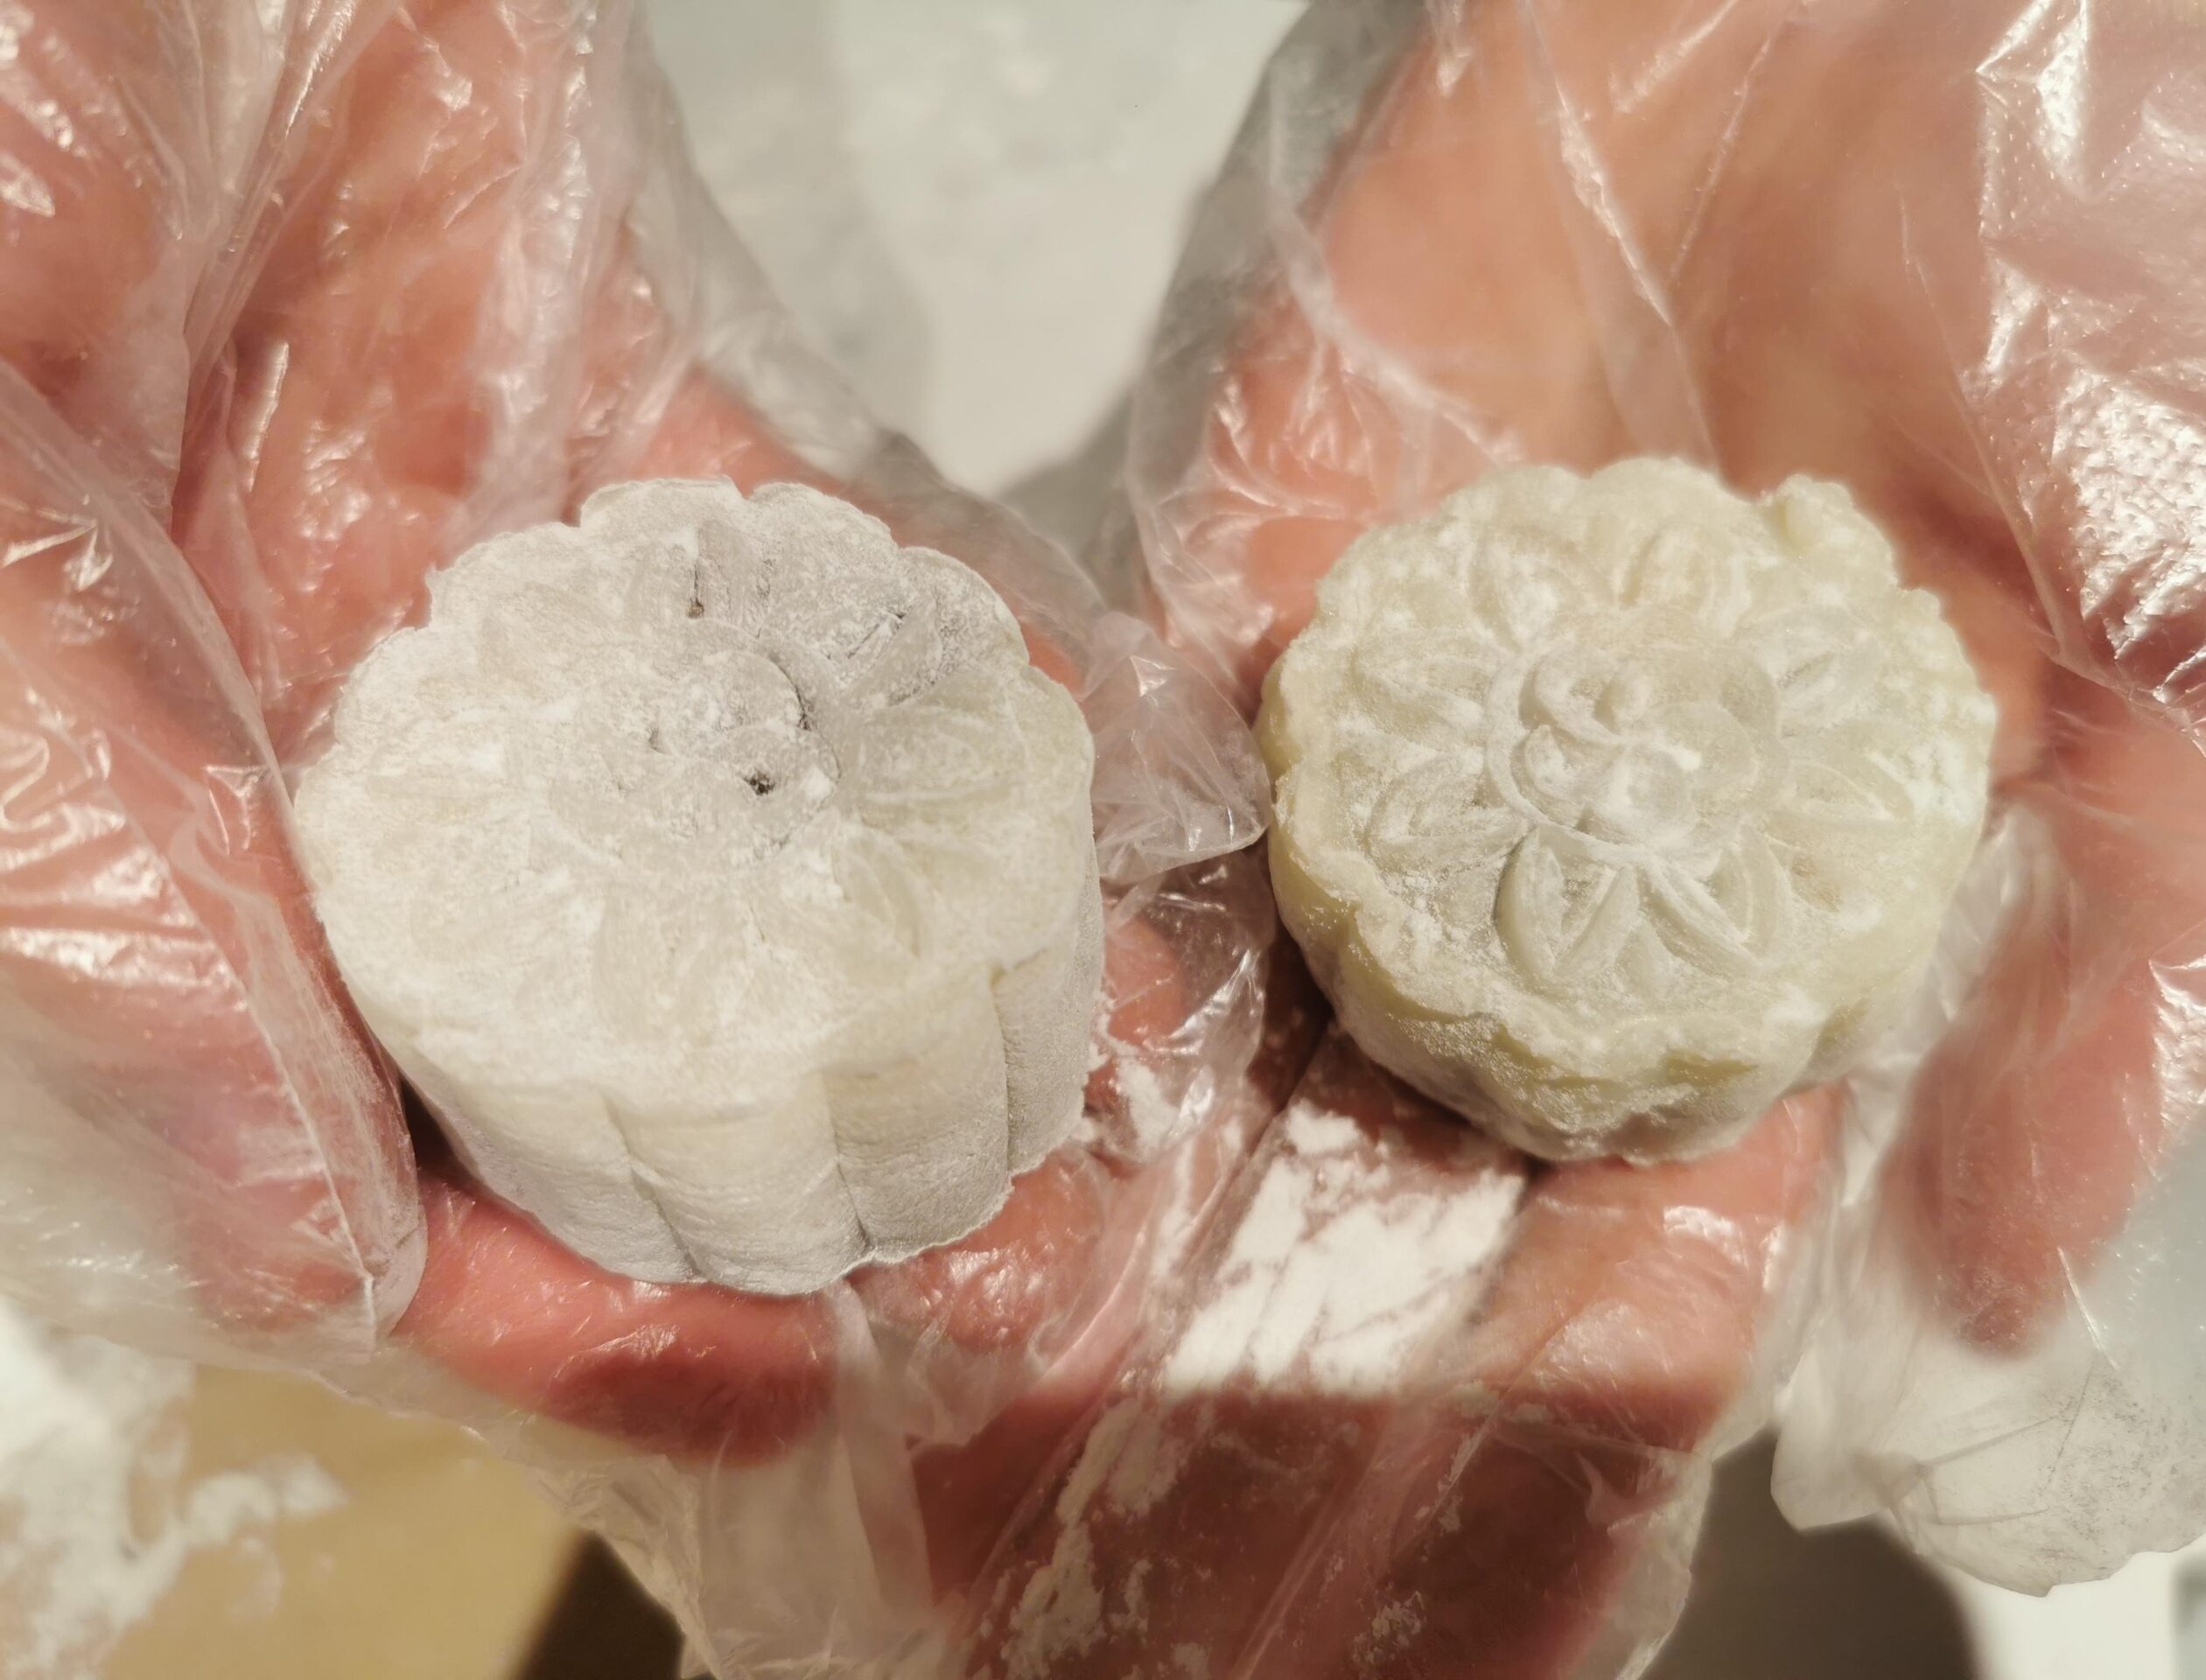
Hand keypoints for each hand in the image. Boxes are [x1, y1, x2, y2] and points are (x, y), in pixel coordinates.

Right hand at [0, 0, 1269, 1491]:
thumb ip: (87, 861)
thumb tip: (296, 1239)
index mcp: (149, 822)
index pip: (357, 1154)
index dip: (550, 1297)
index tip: (772, 1352)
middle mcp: (333, 755)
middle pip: (593, 1041)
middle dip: (799, 1177)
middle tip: (1023, 1257)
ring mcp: (497, 602)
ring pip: (733, 844)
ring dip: (920, 973)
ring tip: (1104, 1073)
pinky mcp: (622, 436)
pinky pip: (810, 597)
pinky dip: (942, 695)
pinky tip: (1082, 801)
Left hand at [1080, 1, 2205, 1665]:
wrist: (1882, 10)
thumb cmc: (2078, 313)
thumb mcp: (2171, 655)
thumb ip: (2118, 949)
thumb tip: (2009, 1266)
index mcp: (1757, 875)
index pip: (1647, 1119)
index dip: (1572, 1271)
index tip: (1478, 1397)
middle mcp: (1561, 813)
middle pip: (1417, 1060)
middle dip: (1314, 1212)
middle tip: (1189, 1374)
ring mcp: (1402, 680)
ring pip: (1257, 929)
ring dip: (1167, 1083)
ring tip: (1051, 1244)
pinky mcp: (1284, 539)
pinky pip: (1163, 718)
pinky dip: (1095, 841)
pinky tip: (1028, 969)